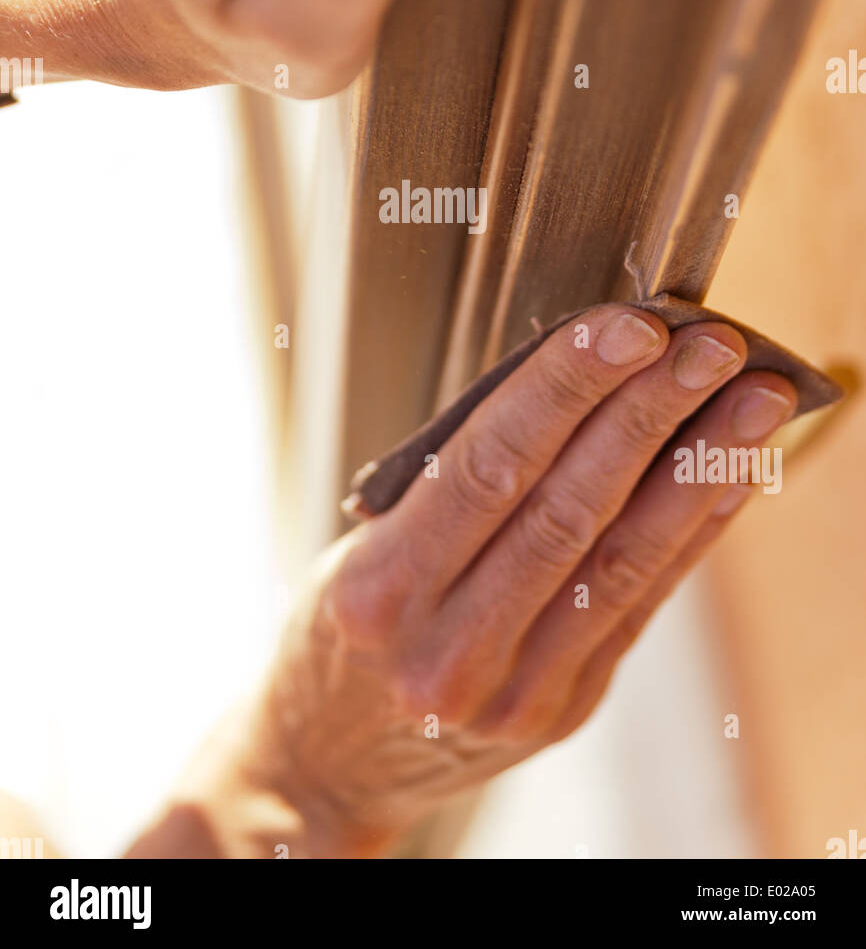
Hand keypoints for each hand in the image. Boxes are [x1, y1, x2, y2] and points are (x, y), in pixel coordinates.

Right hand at [176, 303, 794, 857]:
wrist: (333, 756)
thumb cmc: (347, 628)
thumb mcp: (364, 545)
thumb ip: (457, 483)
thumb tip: (575, 385)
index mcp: (378, 590)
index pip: (487, 465)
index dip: (565, 389)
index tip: (626, 328)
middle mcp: (446, 649)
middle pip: (566, 507)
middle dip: (646, 413)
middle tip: (705, 346)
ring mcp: (510, 691)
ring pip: (621, 558)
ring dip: (695, 468)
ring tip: (749, 401)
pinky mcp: (560, 709)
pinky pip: (639, 604)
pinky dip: (690, 531)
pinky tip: (727, 474)